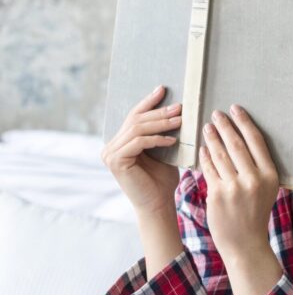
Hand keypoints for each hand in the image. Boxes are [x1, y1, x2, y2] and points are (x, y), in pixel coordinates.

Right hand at [101, 85, 181, 214]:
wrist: (158, 205)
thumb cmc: (162, 181)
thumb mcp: (163, 152)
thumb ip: (161, 134)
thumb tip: (175, 110)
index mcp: (120, 142)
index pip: (134, 116)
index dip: (148, 102)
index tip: (163, 89)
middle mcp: (111, 146)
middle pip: (136, 120)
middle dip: (159, 112)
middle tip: (180, 107)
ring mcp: (110, 153)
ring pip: (137, 129)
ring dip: (161, 123)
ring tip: (180, 121)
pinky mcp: (116, 161)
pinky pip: (138, 142)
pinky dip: (156, 139)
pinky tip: (172, 140)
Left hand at [199, 105, 279, 263]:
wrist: (245, 244)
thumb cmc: (254, 214)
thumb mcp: (266, 190)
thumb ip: (258, 168)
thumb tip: (243, 139)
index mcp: (270, 176)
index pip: (256, 141)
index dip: (244, 122)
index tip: (235, 109)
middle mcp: (254, 179)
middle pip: (237, 144)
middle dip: (225, 126)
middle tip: (216, 113)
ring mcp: (235, 187)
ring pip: (220, 155)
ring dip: (212, 138)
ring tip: (207, 127)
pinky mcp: (217, 194)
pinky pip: (209, 169)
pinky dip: (205, 157)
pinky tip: (202, 148)